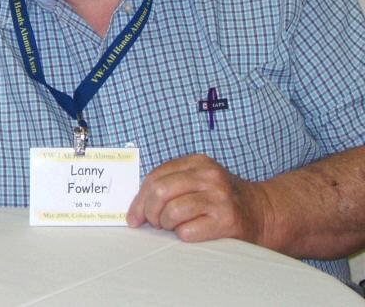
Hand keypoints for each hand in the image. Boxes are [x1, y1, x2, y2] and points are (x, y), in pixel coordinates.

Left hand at [126, 154, 270, 244]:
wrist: (263, 212)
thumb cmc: (222, 199)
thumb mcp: (199, 179)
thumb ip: (173, 183)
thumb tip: (138, 204)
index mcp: (197, 162)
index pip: (156, 176)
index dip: (140, 198)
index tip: (134, 216)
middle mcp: (208, 176)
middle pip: (160, 191)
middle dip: (149, 212)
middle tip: (153, 223)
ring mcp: (219, 197)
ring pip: (172, 211)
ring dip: (166, 224)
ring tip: (172, 227)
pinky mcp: (226, 221)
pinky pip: (188, 231)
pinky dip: (182, 235)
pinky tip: (190, 232)